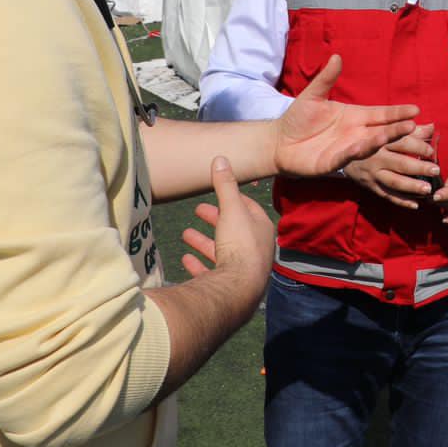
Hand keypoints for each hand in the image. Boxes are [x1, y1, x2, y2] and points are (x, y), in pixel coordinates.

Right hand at [180, 156, 275, 291]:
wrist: (238, 288)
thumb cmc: (239, 244)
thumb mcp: (231, 208)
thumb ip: (225, 185)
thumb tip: (221, 158)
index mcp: (262, 229)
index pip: (249, 208)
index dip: (233, 198)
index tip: (218, 193)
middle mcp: (256, 249)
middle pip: (234, 229)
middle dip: (216, 219)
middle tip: (198, 210)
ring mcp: (243, 270)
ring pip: (222, 251)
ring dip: (204, 242)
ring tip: (186, 234)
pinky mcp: (229, 287)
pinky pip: (212, 273)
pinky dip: (199, 264)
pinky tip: (186, 259)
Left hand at [274, 55, 418, 177]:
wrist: (278, 141)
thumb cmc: (298, 118)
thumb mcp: (313, 95)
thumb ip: (326, 78)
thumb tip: (336, 56)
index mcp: (354, 116)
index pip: (380, 114)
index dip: (397, 112)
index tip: (416, 109)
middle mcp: (355, 133)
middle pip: (380, 130)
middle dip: (396, 129)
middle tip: (413, 125)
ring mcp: (345, 149)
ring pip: (367, 145)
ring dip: (379, 141)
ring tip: (391, 135)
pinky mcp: (331, 162)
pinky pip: (345, 157)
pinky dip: (354, 152)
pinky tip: (362, 146)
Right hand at [342, 127, 439, 209]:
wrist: (342, 153)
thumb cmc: (370, 138)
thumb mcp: (385, 129)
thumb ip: (410, 130)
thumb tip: (432, 126)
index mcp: (380, 140)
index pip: (401, 142)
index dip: (418, 146)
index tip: (431, 150)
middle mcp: (376, 158)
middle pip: (400, 163)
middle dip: (419, 167)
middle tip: (435, 170)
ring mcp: (373, 174)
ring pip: (394, 182)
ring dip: (412, 186)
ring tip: (428, 189)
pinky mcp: (371, 186)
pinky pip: (387, 196)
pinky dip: (401, 201)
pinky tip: (416, 205)